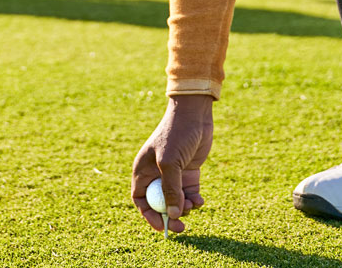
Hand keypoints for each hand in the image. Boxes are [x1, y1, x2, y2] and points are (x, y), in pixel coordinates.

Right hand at [131, 94, 212, 232]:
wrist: (193, 114)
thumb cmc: (175, 134)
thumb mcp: (169, 163)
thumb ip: (171, 190)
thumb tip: (173, 215)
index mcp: (143, 171)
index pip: (141, 200)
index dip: (149, 215)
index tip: (161, 228)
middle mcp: (156, 175)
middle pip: (159, 204)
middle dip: (169, 216)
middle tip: (181, 227)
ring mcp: (173, 174)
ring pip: (176, 201)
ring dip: (184, 207)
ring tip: (193, 204)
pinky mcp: (188, 172)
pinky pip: (189, 194)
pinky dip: (194, 200)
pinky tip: (200, 199)